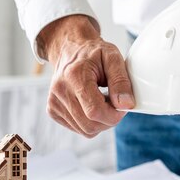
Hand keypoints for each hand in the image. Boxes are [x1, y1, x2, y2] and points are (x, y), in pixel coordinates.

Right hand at [38, 15, 134, 137]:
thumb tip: (126, 105)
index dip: (114, 114)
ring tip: (104, 101)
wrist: (71, 50)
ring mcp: (54, 102)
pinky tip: (93, 104)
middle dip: (110, 119)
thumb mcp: (113, 57)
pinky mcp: (53, 111)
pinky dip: (91, 121)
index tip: (123, 105)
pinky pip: (78, 128)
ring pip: (85, 130)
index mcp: (74, 76)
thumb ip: (121, 81)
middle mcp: (59, 91)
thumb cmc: (93, 53)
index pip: (95, 110)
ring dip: (101, 121)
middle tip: (116, 102)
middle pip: (90, 124)